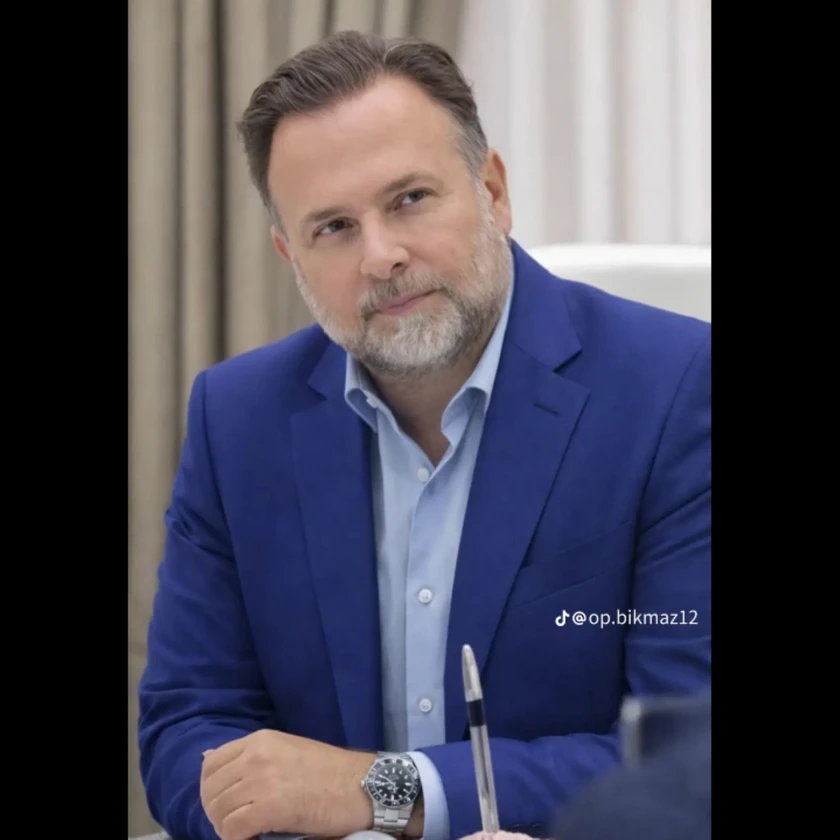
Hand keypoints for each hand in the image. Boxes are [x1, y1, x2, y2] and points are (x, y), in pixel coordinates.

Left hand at [200, 729, 374, 839]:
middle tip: (234, 824)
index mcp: (260, 739)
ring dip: (226, 827)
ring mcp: (262, 780)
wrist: (362, 785)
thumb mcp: (286, 750)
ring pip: (219, 811)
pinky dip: (237, 839)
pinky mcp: (270, 807)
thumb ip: (251, 756)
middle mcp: (256, 756)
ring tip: (245, 831)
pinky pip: (233, 829)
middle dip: (216, 812)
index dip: (211, 789)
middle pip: (211, 790)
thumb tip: (207, 760)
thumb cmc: (330, 771)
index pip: (211, 764)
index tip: (224, 804)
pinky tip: (252, 838)